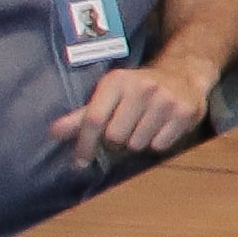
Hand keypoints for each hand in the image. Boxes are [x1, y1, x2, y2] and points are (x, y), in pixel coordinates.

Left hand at [53, 62, 203, 159]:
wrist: (183, 73)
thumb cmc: (138, 89)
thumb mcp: (109, 95)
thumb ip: (82, 116)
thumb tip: (53, 132)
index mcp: (116, 81)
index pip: (93, 120)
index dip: (85, 144)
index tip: (81, 162)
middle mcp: (142, 87)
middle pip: (116, 137)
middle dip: (117, 142)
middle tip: (124, 132)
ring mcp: (165, 99)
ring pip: (138, 144)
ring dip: (138, 143)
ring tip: (144, 128)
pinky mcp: (184, 112)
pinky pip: (160, 145)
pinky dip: (157, 143)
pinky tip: (161, 128)